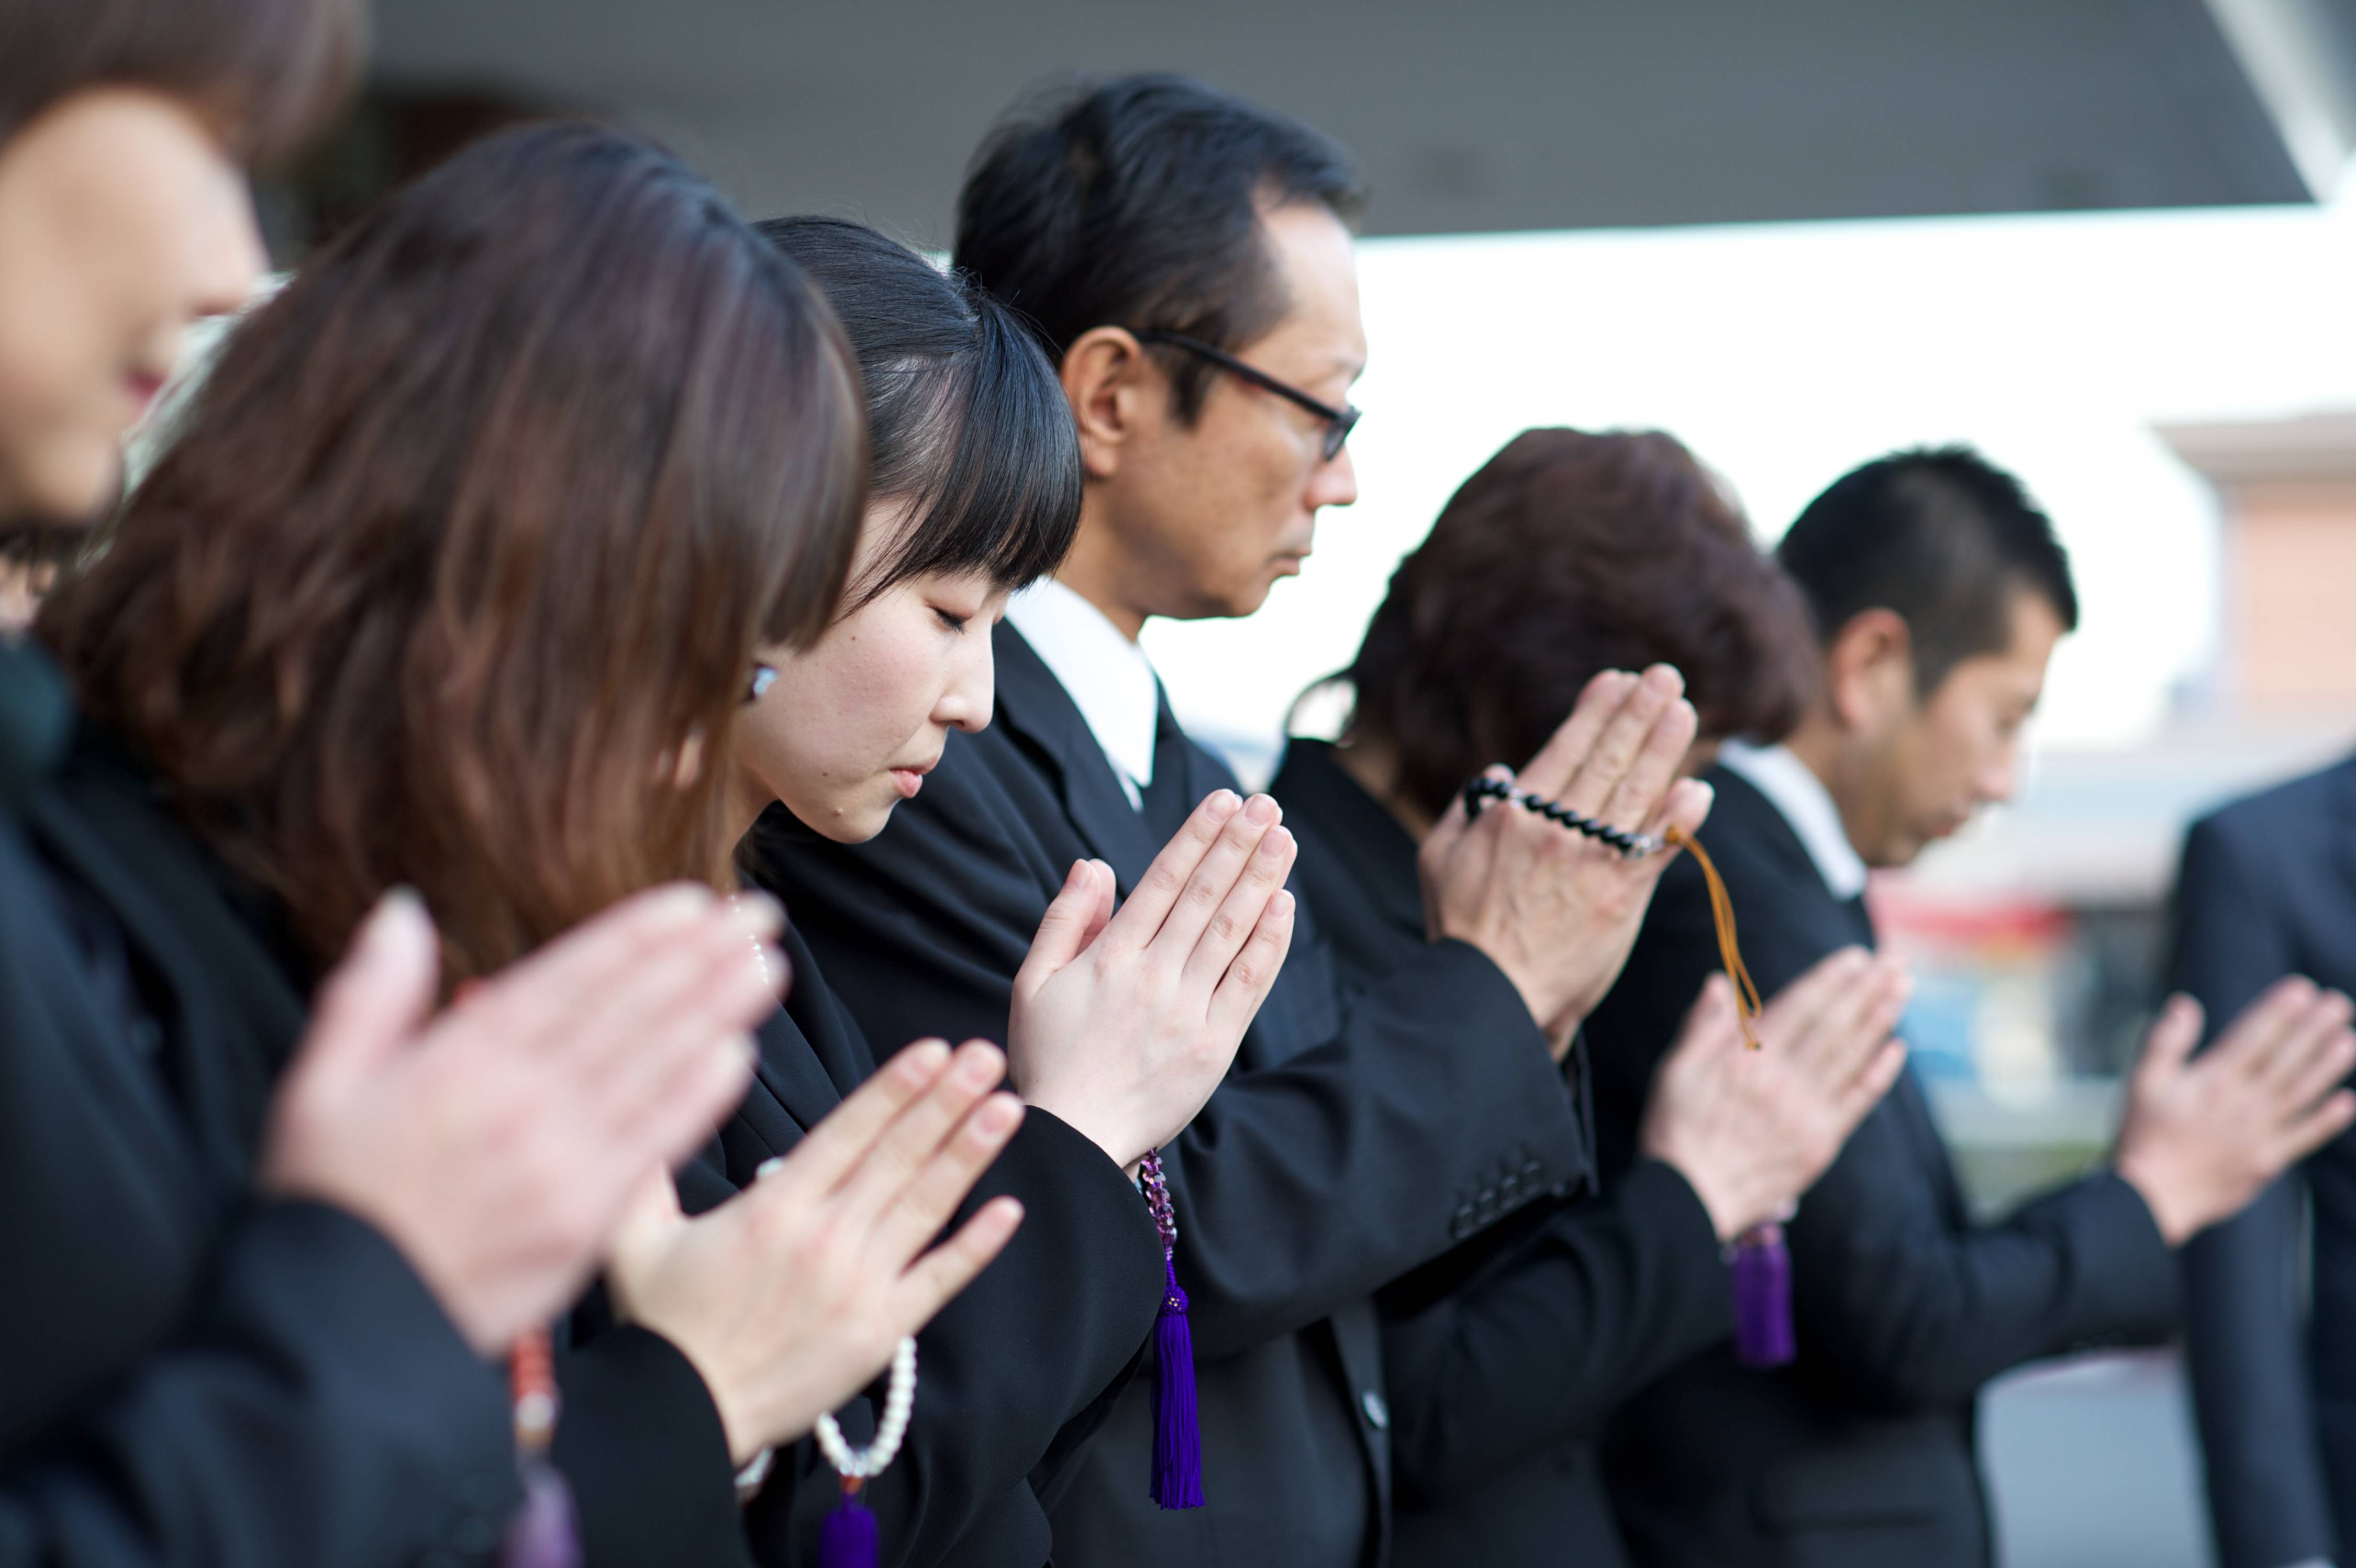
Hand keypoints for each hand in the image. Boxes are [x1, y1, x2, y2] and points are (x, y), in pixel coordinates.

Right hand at [261, 885, 778, 1353]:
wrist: (343, 1332)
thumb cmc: (328, 1205)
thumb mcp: (318, 1089)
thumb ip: (368, 996)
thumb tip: (405, 911)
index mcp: (460, 1063)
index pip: (568, 980)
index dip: (635, 937)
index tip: (692, 903)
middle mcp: (520, 1103)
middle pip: (628, 1014)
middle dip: (699, 959)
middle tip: (760, 916)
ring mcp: (559, 1162)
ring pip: (653, 1068)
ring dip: (717, 1013)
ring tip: (768, 967)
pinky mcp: (583, 1219)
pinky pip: (654, 1145)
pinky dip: (700, 1097)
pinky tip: (740, 1056)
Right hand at [606, 1039, 1026, 1463]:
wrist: (685, 1419)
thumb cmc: (661, 1327)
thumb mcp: (632, 1238)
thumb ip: (643, 1170)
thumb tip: (645, 1103)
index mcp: (774, 1209)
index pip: (847, 1132)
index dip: (894, 1088)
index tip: (934, 1051)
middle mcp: (824, 1238)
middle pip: (898, 1156)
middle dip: (946, 1101)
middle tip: (987, 1056)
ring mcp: (858, 1285)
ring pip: (925, 1206)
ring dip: (969, 1155)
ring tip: (1008, 1108)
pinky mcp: (880, 1332)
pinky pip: (938, 1280)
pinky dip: (976, 1246)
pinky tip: (1009, 1209)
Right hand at [1009, 790, 1297, 1168]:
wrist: (1075, 1140)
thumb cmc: (1048, 1059)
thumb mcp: (1033, 984)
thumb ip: (1065, 920)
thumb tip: (1094, 864)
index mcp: (1109, 958)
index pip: (1161, 881)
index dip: (1195, 837)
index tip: (1222, 801)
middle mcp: (1152, 978)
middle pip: (1203, 898)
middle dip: (1237, 845)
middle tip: (1264, 804)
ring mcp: (1187, 1013)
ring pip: (1229, 933)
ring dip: (1260, 881)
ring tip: (1283, 839)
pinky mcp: (1214, 1046)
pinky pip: (1247, 985)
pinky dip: (1268, 944)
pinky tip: (1284, 906)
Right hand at [1418, 666, 1711, 1053]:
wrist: (1488, 993)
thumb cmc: (1458, 928)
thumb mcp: (1437, 858)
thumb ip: (1466, 809)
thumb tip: (1501, 771)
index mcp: (1513, 815)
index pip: (1565, 749)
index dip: (1594, 711)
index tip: (1616, 680)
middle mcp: (1558, 830)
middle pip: (1607, 759)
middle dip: (1638, 712)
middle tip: (1665, 676)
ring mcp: (1592, 863)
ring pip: (1635, 793)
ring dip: (1663, 748)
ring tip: (1684, 711)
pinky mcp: (1620, 899)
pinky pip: (1656, 849)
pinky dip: (1679, 817)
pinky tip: (1699, 788)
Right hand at [1639, 951, 1910, 1239]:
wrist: (1690, 1199)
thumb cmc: (1676, 1132)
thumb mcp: (1674, 1071)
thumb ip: (1701, 1026)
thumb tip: (1718, 983)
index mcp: (1746, 1059)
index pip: (1800, 1006)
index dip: (1831, 979)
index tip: (1856, 956)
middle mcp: (1783, 1080)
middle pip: (1835, 1025)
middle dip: (1867, 989)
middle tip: (1893, 960)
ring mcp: (1806, 1112)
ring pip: (1852, 1055)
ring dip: (1881, 1018)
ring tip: (1903, 988)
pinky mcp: (1821, 1142)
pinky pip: (1858, 1100)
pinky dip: (1880, 1072)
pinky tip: (1898, 1047)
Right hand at [2114, 979, 2355, 1244]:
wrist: (2152, 1197)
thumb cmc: (2143, 1135)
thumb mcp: (2142, 1081)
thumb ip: (2165, 1041)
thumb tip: (2186, 1003)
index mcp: (2213, 1080)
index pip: (2254, 1037)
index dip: (2279, 1011)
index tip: (2303, 989)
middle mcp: (2243, 1103)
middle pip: (2286, 1059)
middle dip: (2314, 1029)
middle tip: (2337, 1003)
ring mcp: (2260, 1132)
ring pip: (2302, 1092)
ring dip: (2329, 1065)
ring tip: (2349, 1039)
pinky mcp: (2267, 1160)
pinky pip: (2304, 1136)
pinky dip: (2327, 1119)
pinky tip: (2346, 1101)